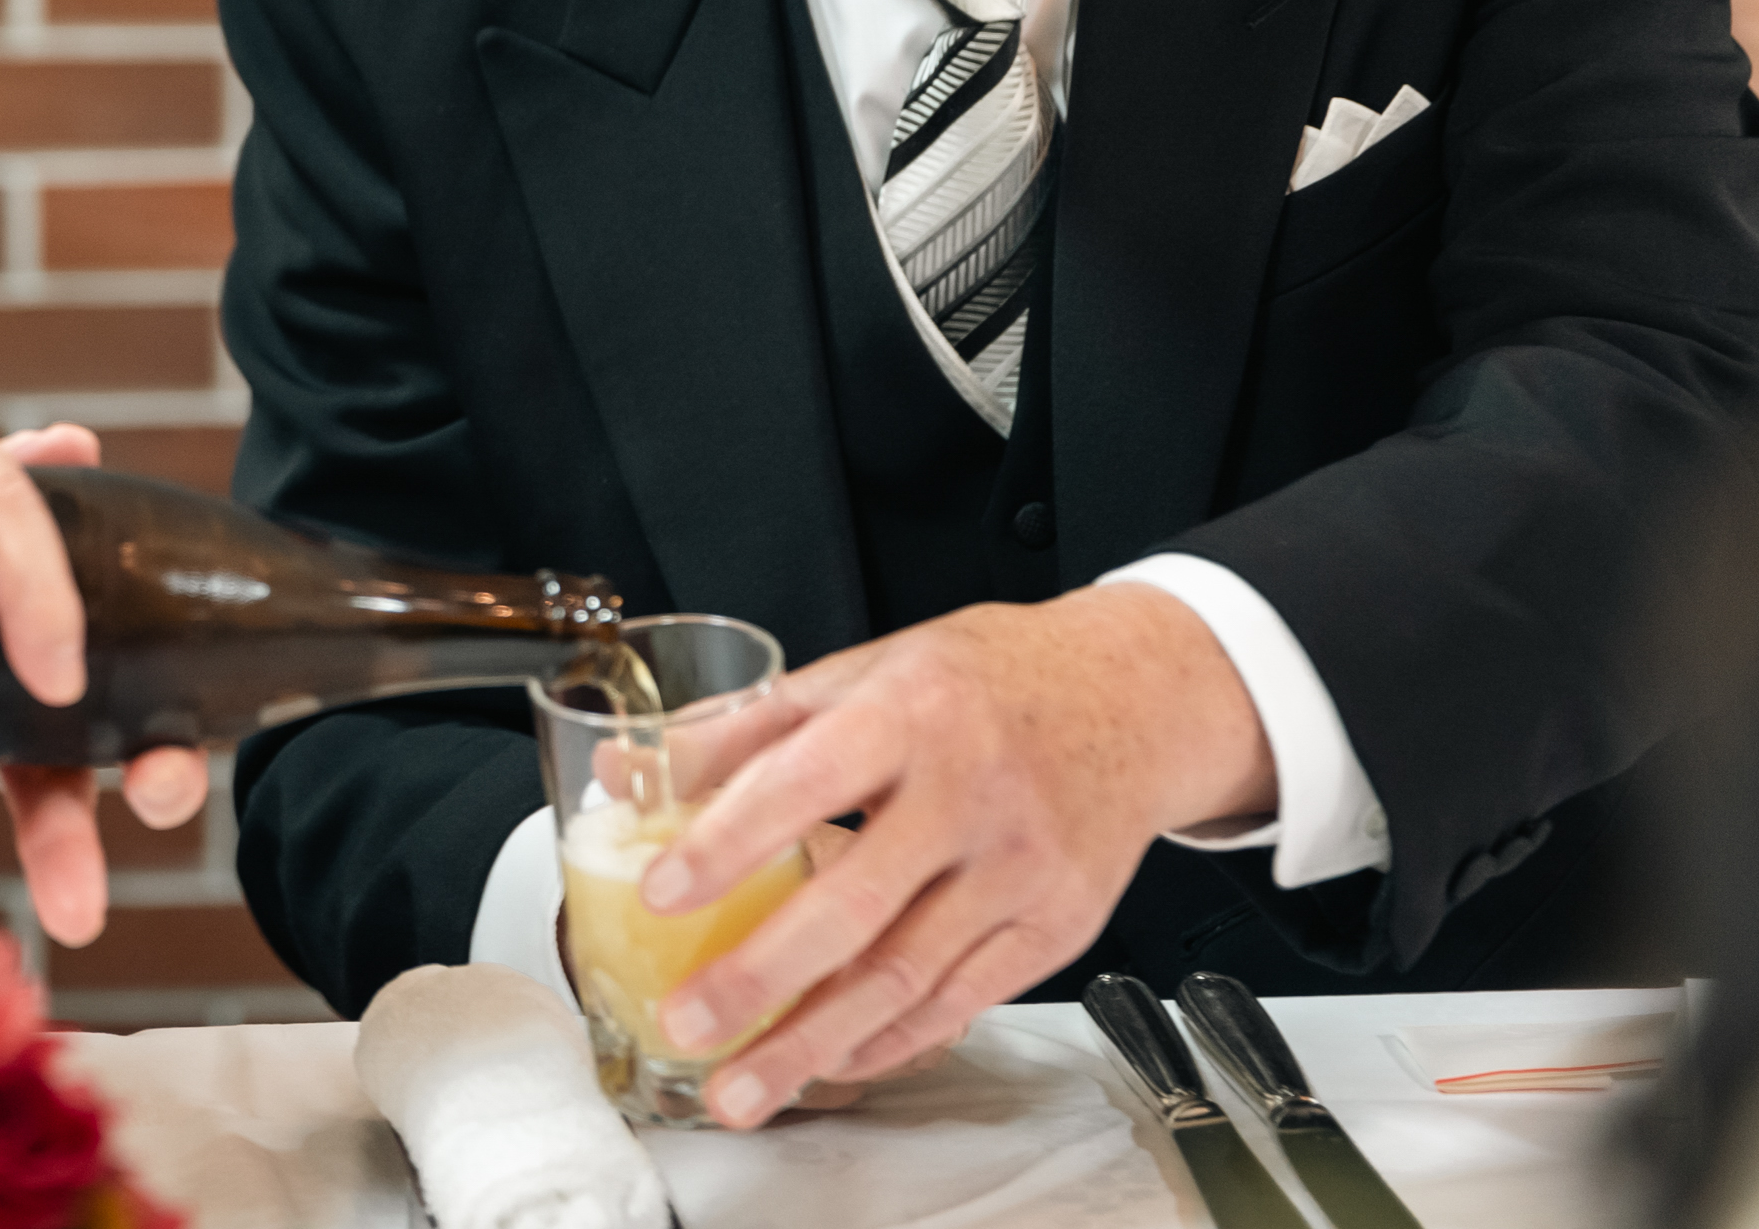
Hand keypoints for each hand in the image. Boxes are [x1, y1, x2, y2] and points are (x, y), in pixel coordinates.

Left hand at [636, 587, 1270, 1128]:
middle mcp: (973, 794)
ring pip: (907, 979)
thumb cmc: (982, 681)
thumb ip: (744, 727)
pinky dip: (889, 1044)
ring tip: (740, 1088)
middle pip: (857, 908)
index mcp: (912, 712)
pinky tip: (829, 1061)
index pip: (805, 782)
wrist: (1132, 696)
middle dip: (761, 979)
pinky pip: (961, 1003)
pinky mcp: (1059, 928)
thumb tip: (626, 770)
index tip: (660, 894)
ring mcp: (1023, 869)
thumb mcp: (863, 671)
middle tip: (687, 1023)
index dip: (729, 843)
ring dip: (814, 1044)